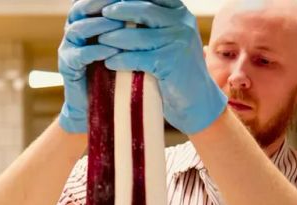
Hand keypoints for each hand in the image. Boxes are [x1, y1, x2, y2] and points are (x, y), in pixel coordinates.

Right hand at [58, 0, 123, 133]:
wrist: (99, 107)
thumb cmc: (115, 75)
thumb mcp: (124, 48)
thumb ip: (130, 29)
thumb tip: (154, 9)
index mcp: (85, 23)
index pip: (91, 2)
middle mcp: (73, 33)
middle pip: (79, 9)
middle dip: (99, 4)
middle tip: (120, 2)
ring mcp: (68, 49)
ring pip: (78, 30)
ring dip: (100, 27)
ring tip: (120, 25)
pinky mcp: (67, 68)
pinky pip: (79, 56)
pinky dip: (95, 51)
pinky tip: (112, 51)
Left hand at [99, 0, 226, 133]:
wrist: (198, 101)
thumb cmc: (177, 69)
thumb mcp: (169, 39)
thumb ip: (154, 22)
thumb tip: (118, 8)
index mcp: (180, 13)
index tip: (106, 2)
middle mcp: (182, 23)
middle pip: (143, 9)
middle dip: (118, 11)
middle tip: (99, 17)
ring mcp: (178, 43)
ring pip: (138, 34)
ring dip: (114, 37)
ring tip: (98, 41)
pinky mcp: (171, 64)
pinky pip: (138, 58)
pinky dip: (121, 60)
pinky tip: (108, 62)